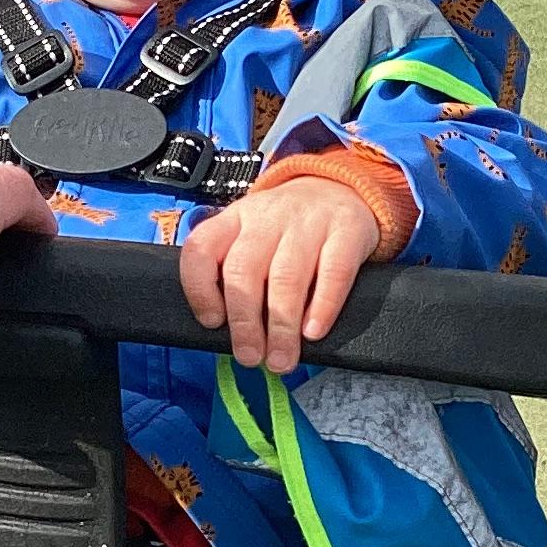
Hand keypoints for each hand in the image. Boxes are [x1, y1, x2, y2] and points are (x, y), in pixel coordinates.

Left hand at [179, 178, 379, 377]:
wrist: (341, 188)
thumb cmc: (288, 228)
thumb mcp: (252, 235)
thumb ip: (236, 273)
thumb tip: (231, 335)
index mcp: (235, 219)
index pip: (201, 249)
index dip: (200, 289)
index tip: (212, 322)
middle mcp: (267, 219)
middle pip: (245, 270)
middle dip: (244, 322)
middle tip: (250, 356)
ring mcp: (308, 223)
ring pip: (287, 278)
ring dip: (281, 326)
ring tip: (280, 358)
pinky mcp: (347, 232)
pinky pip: (333, 273)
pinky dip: (322, 307)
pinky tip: (313, 332)